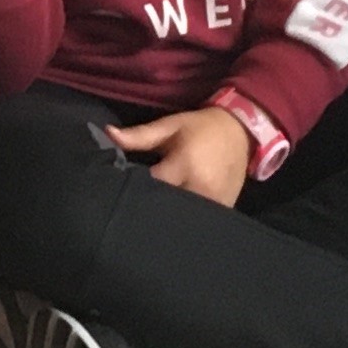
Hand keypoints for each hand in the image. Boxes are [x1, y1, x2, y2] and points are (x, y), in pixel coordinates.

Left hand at [112, 105, 251, 208]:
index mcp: (185, 165)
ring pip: (183, 217)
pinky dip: (185, 218)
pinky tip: (174, 215)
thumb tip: (107, 135)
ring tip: (152, 212)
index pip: (152, 186)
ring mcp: (216, 203)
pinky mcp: (224, 210)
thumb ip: (139, 135)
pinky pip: (199, 220)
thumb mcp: (168, 127)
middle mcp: (202, 188)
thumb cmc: (199, 128)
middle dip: (150, 206)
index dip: (135, 189)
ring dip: (168, 215)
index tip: (121, 188)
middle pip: (167, 207)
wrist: (239, 132)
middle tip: (134, 205)